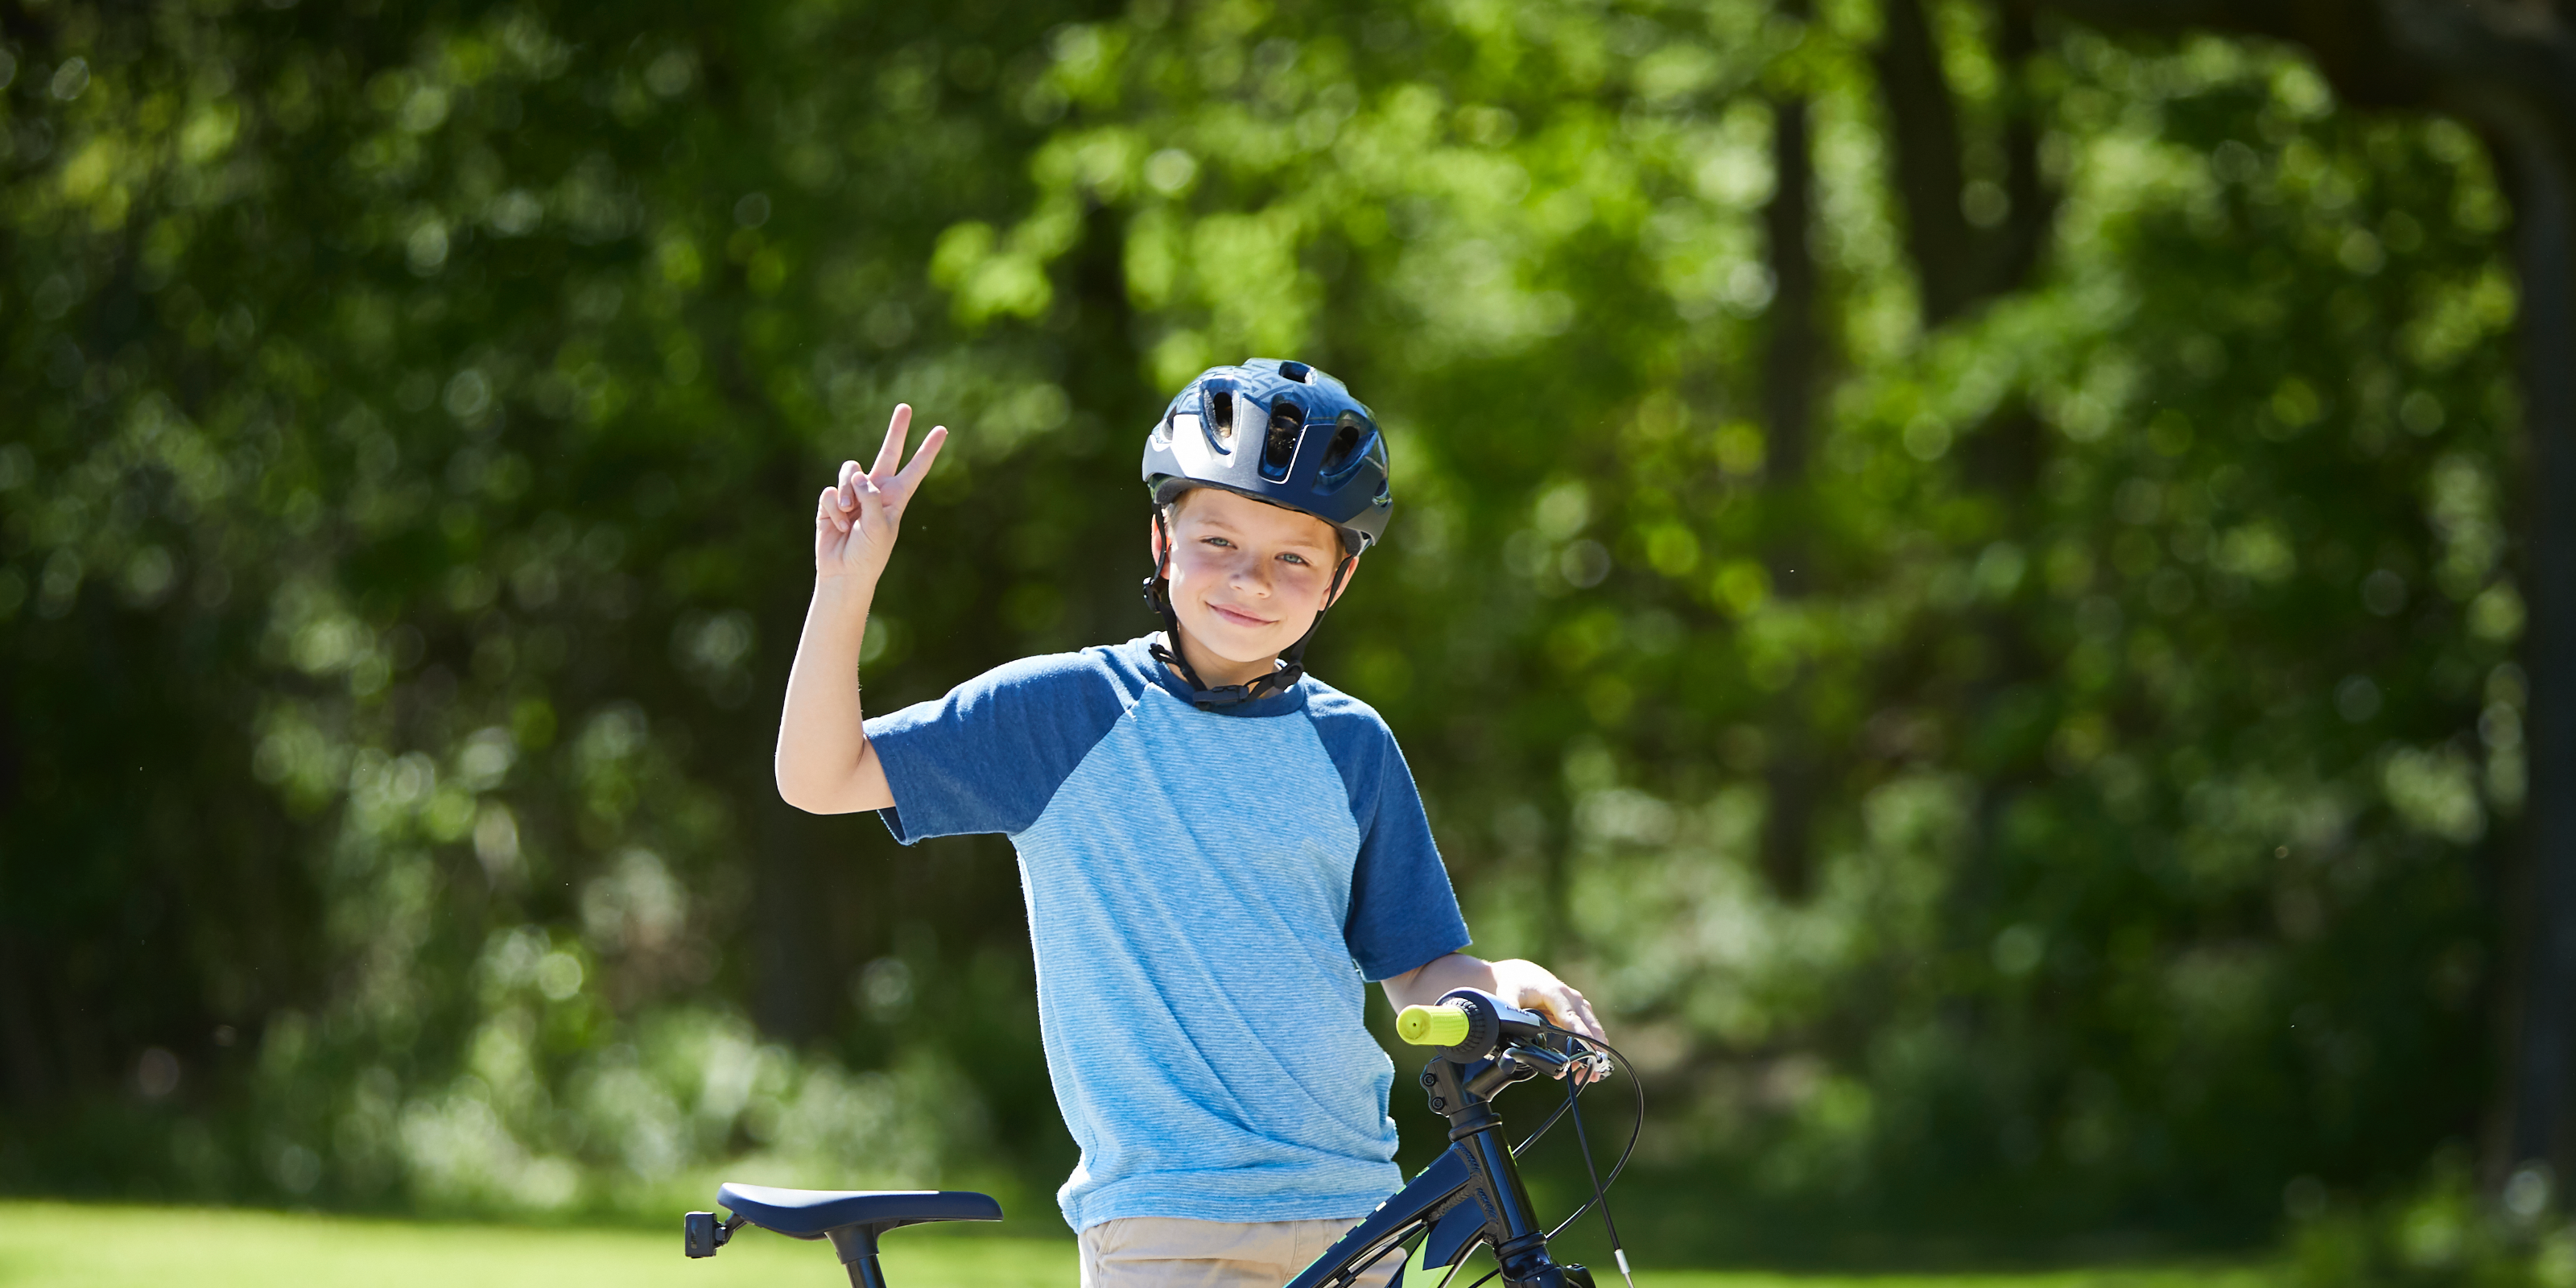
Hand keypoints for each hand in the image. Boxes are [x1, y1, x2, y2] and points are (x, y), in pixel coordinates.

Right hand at [817, 405, 948, 582]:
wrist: (844, 573)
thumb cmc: (869, 555)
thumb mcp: (880, 527)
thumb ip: (872, 498)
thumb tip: (858, 476)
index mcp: (896, 497)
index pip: (915, 469)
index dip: (928, 450)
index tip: (942, 430)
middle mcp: (876, 491)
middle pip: (888, 453)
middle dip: (896, 430)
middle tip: (905, 407)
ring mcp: (853, 494)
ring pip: (850, 471)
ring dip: (848, 493)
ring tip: (849, 517)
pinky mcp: (832, 501)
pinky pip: (831, 491)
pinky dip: (834, 508)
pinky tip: (838, 525)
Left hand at [1486, 958, 1608, 1081]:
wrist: (1521, 974)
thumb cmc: (1516, 984)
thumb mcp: (1509, 995)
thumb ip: (1511, 1012)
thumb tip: (1513, 1030)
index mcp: (1555, 992)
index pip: (1570, 1016)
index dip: (1581, 1034)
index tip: (1590, 1050)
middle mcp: (1571, 997)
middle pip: (1588, 1024)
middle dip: (1593, 1048)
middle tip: (1593, 1073)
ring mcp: (1578, 1004)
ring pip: (1593, 1029)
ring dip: (1594, 1051)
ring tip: (1590, 1076)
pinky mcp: (1579, 1012)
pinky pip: (1589, 1031)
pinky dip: (1591, 1047)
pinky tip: (1589, 1066)